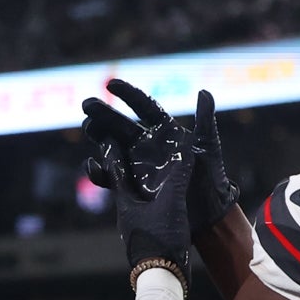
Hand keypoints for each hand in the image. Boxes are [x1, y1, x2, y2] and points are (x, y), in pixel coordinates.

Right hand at [85, 79, 235, 251]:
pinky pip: (111, 176)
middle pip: (122, 125)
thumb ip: (205, 121)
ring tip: (87, 127)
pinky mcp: (133, 186)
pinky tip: (92, 166)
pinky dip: (100, 172)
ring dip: (98, 136)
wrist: (208, 214)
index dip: (128, 94)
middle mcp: (150, 145)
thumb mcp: (209, 148)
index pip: (144, 107)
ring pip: (113, 146)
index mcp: (167, 131)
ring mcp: (139, 165)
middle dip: (104, 114)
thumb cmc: (211, 179)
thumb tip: (204, 92)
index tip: (110, 84)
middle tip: (87, 105)